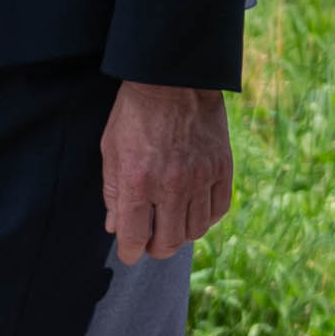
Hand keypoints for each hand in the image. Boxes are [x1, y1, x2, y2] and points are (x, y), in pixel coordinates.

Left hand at [102, 80, 235, 266]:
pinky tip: (195, 213)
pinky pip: (218, 209)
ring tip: (173, 228)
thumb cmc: (135, 114)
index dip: (130, 251)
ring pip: (196, 229)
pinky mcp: (222, 169)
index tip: (129, 254)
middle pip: (169, 240)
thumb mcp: (112, 151)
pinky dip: (206, 218)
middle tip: (151, 245)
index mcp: (138, 182)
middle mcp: (172, 186)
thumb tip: (116, 226)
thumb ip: (113, 193)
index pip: (135, 236)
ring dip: (181, 235)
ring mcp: (201, 178)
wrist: (174, 81)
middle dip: (156, 249)